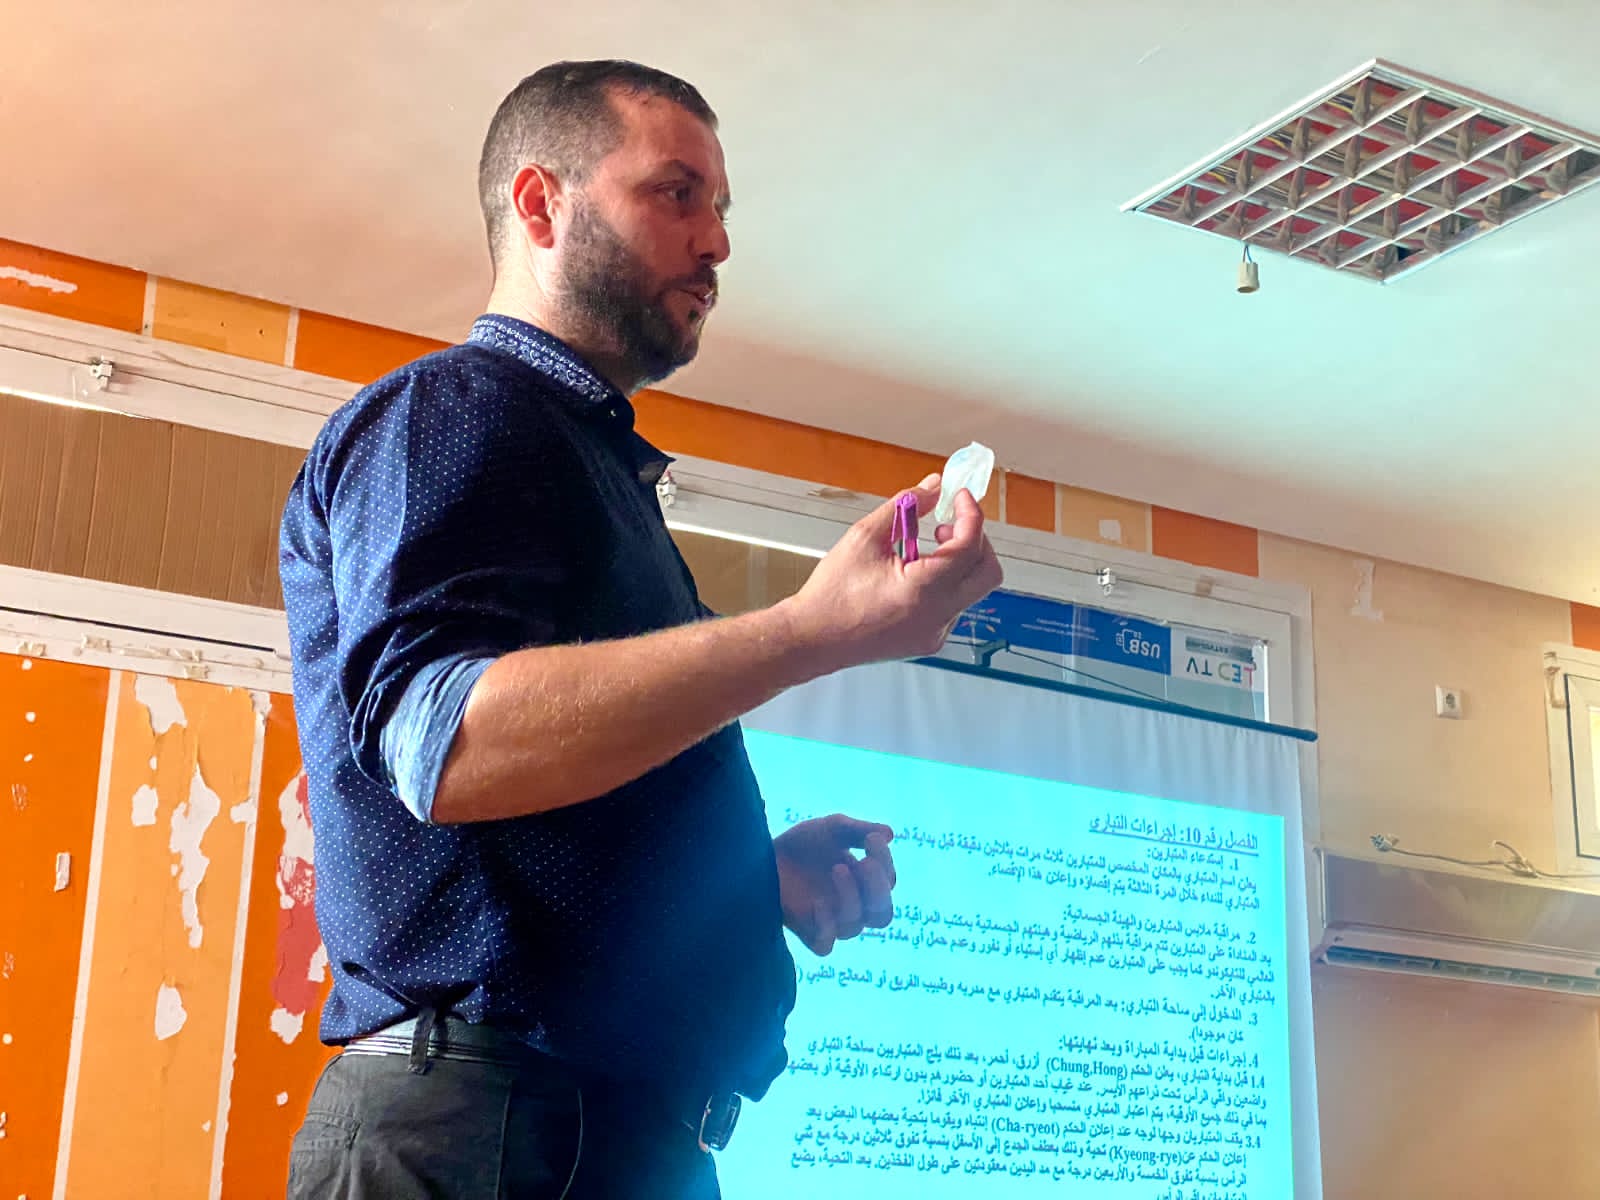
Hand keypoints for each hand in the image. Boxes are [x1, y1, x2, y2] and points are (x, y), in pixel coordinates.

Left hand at [774, 814, 896, 955]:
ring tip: (837, 868)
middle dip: (877, 889)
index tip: (872, 839)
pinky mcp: (806, 933)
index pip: (888, 883)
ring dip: (850, 898)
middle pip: (882, 915)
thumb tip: (890, 835)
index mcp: (864, 885)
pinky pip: (824, 945)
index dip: (885, 863)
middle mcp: (853, 908)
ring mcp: (830, 923)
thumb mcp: (833, 828)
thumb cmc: (802, 843)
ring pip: (854, 926)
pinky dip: (825, 926)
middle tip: (866, 863)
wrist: (763, 853)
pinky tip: (817, 902)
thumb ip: (859, 830)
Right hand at [778, 473, 1003, 673]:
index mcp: (923, 589)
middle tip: (946, 525)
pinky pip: (954, 606)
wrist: (814, 640)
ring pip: (972, 589)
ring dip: (959, 562)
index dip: (970, 514)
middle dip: (976, 540)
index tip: (959, 497)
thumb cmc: (833, 590)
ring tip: (919, 551)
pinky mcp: (930, 642)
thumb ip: (904, 506)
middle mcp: (938, 615)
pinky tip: (912, 576)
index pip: (970, 546)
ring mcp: (937, 633)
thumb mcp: (864, 537)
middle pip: (988, 572)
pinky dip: (945, 583)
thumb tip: (935, 485)